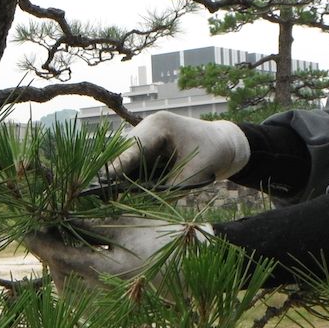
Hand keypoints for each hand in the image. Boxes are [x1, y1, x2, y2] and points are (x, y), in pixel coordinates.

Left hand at [24, 216, 212, 289]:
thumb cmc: (163, 237)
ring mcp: (109, 299)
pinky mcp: (113, 301)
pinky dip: (74, 275)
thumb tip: (60, 218)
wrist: (193, 262)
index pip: (62, 256)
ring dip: (59, 264)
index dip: (41, 242)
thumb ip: (90, 225)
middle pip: (60, 274)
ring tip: (57, 241)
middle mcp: (104, 290)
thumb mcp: (125, 226)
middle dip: (48, 254)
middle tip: (39, 232)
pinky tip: (75, 258)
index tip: (26, 230)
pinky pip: (84, 292)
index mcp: (107, 269)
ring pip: (69, 285)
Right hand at [111, 112, 249, 186]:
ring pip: (126, 162)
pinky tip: (129, 194)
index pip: (132, 147)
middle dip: (117, 176)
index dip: (118, 166)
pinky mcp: (145, 150)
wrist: (224, 145)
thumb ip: (170, 187)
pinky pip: (133, 167)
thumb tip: (141, 202)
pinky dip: (132, 180)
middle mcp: (146, 128)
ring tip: (117, 198)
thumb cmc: (213, 153)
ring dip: (124, 179)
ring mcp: (144, 138)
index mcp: (159, 125)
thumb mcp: (195, 172)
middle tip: (108, 198)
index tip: (104, 183)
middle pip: (123, 154)